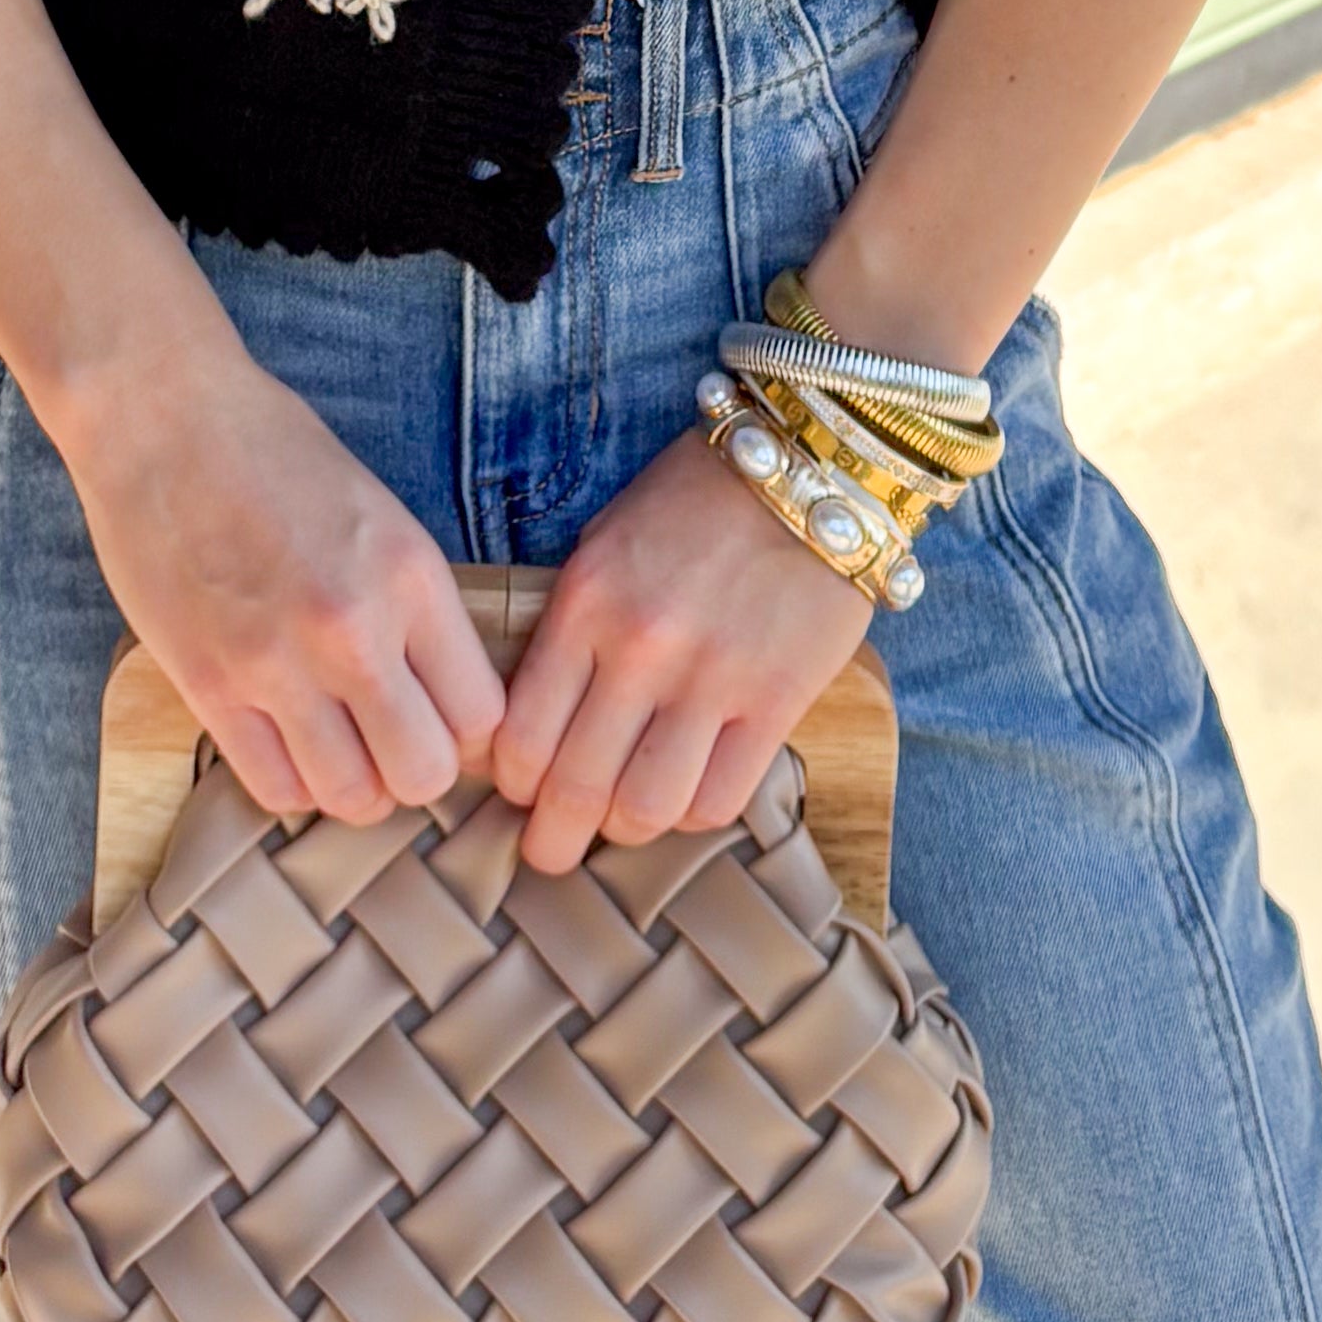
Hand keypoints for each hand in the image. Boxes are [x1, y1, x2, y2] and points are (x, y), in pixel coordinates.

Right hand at [57, 331, 503, 830]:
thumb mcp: (380, 514)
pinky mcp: (209, 686)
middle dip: (414, 768)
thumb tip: (444, 697)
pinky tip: (284, 739)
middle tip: (389, 737)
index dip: (464, 729)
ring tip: (335, 743)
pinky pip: (275, 789)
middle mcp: (353, 628)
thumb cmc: (272, 452)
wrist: (161, 417)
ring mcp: (277, 664)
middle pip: (425, 774)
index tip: (438, 713)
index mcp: (410, 575)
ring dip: (352, 783)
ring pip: (351, 798)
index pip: (481, 716)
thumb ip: (415, 607)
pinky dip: (290, 780)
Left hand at [490, 426, 871, 873]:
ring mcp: (713, 678)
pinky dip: (693, 813)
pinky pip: (721, 798)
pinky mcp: (778, 699)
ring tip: (621, 824)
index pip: (522, 736)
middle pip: (576, 786)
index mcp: (585, 604)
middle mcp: (641, 648)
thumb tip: (534, 720)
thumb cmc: (692, 504)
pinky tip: (686, 793)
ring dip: (625, 830)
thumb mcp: (604, 546)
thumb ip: (570, 630)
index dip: (512, 786)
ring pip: (646, 808)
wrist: (808, 468)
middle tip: (549, 853)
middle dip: (552, 839)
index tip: (518, 794)